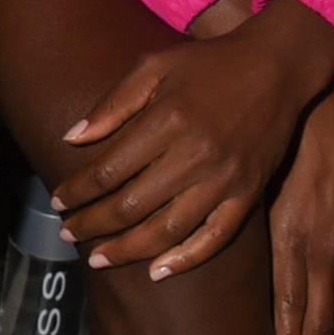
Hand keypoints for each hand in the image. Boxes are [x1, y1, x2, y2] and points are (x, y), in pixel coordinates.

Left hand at [56, 0, 333, 278]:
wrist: (276, 67)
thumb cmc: (208, 63)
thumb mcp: (154, 66)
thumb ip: (113, 104)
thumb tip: (71, 138)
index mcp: (168, 121)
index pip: (109, 170)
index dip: (78, 191)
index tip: (57, 202)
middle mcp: (196, 156)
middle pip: (133, 205)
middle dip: (93, 223)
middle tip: (66, 233)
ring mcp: (226, 179)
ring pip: (169, 229)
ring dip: (129, 249)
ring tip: (97, 259)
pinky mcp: (249, 194)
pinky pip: (216, 238)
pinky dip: (186, 259)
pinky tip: (157, 271)